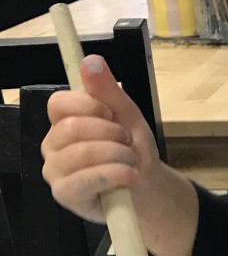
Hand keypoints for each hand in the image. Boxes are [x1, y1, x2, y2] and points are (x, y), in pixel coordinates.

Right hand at [41, 54, 160, 223]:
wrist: (147, 186)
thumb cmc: (132, 149)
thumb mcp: (127, 115)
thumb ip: (108, 90)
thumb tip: (91, 60)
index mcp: (63, 121)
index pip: (58, 103)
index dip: (89, 106)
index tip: (111, 114)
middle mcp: (52, 145)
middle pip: (71, 128)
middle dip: (110, 133)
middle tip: (126, 141)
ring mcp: (55, 171)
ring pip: (80, 153)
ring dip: (117, 155)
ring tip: (130, 161)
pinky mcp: (64, 195)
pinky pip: (85, 180)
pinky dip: (114, 174)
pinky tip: (129, 176)